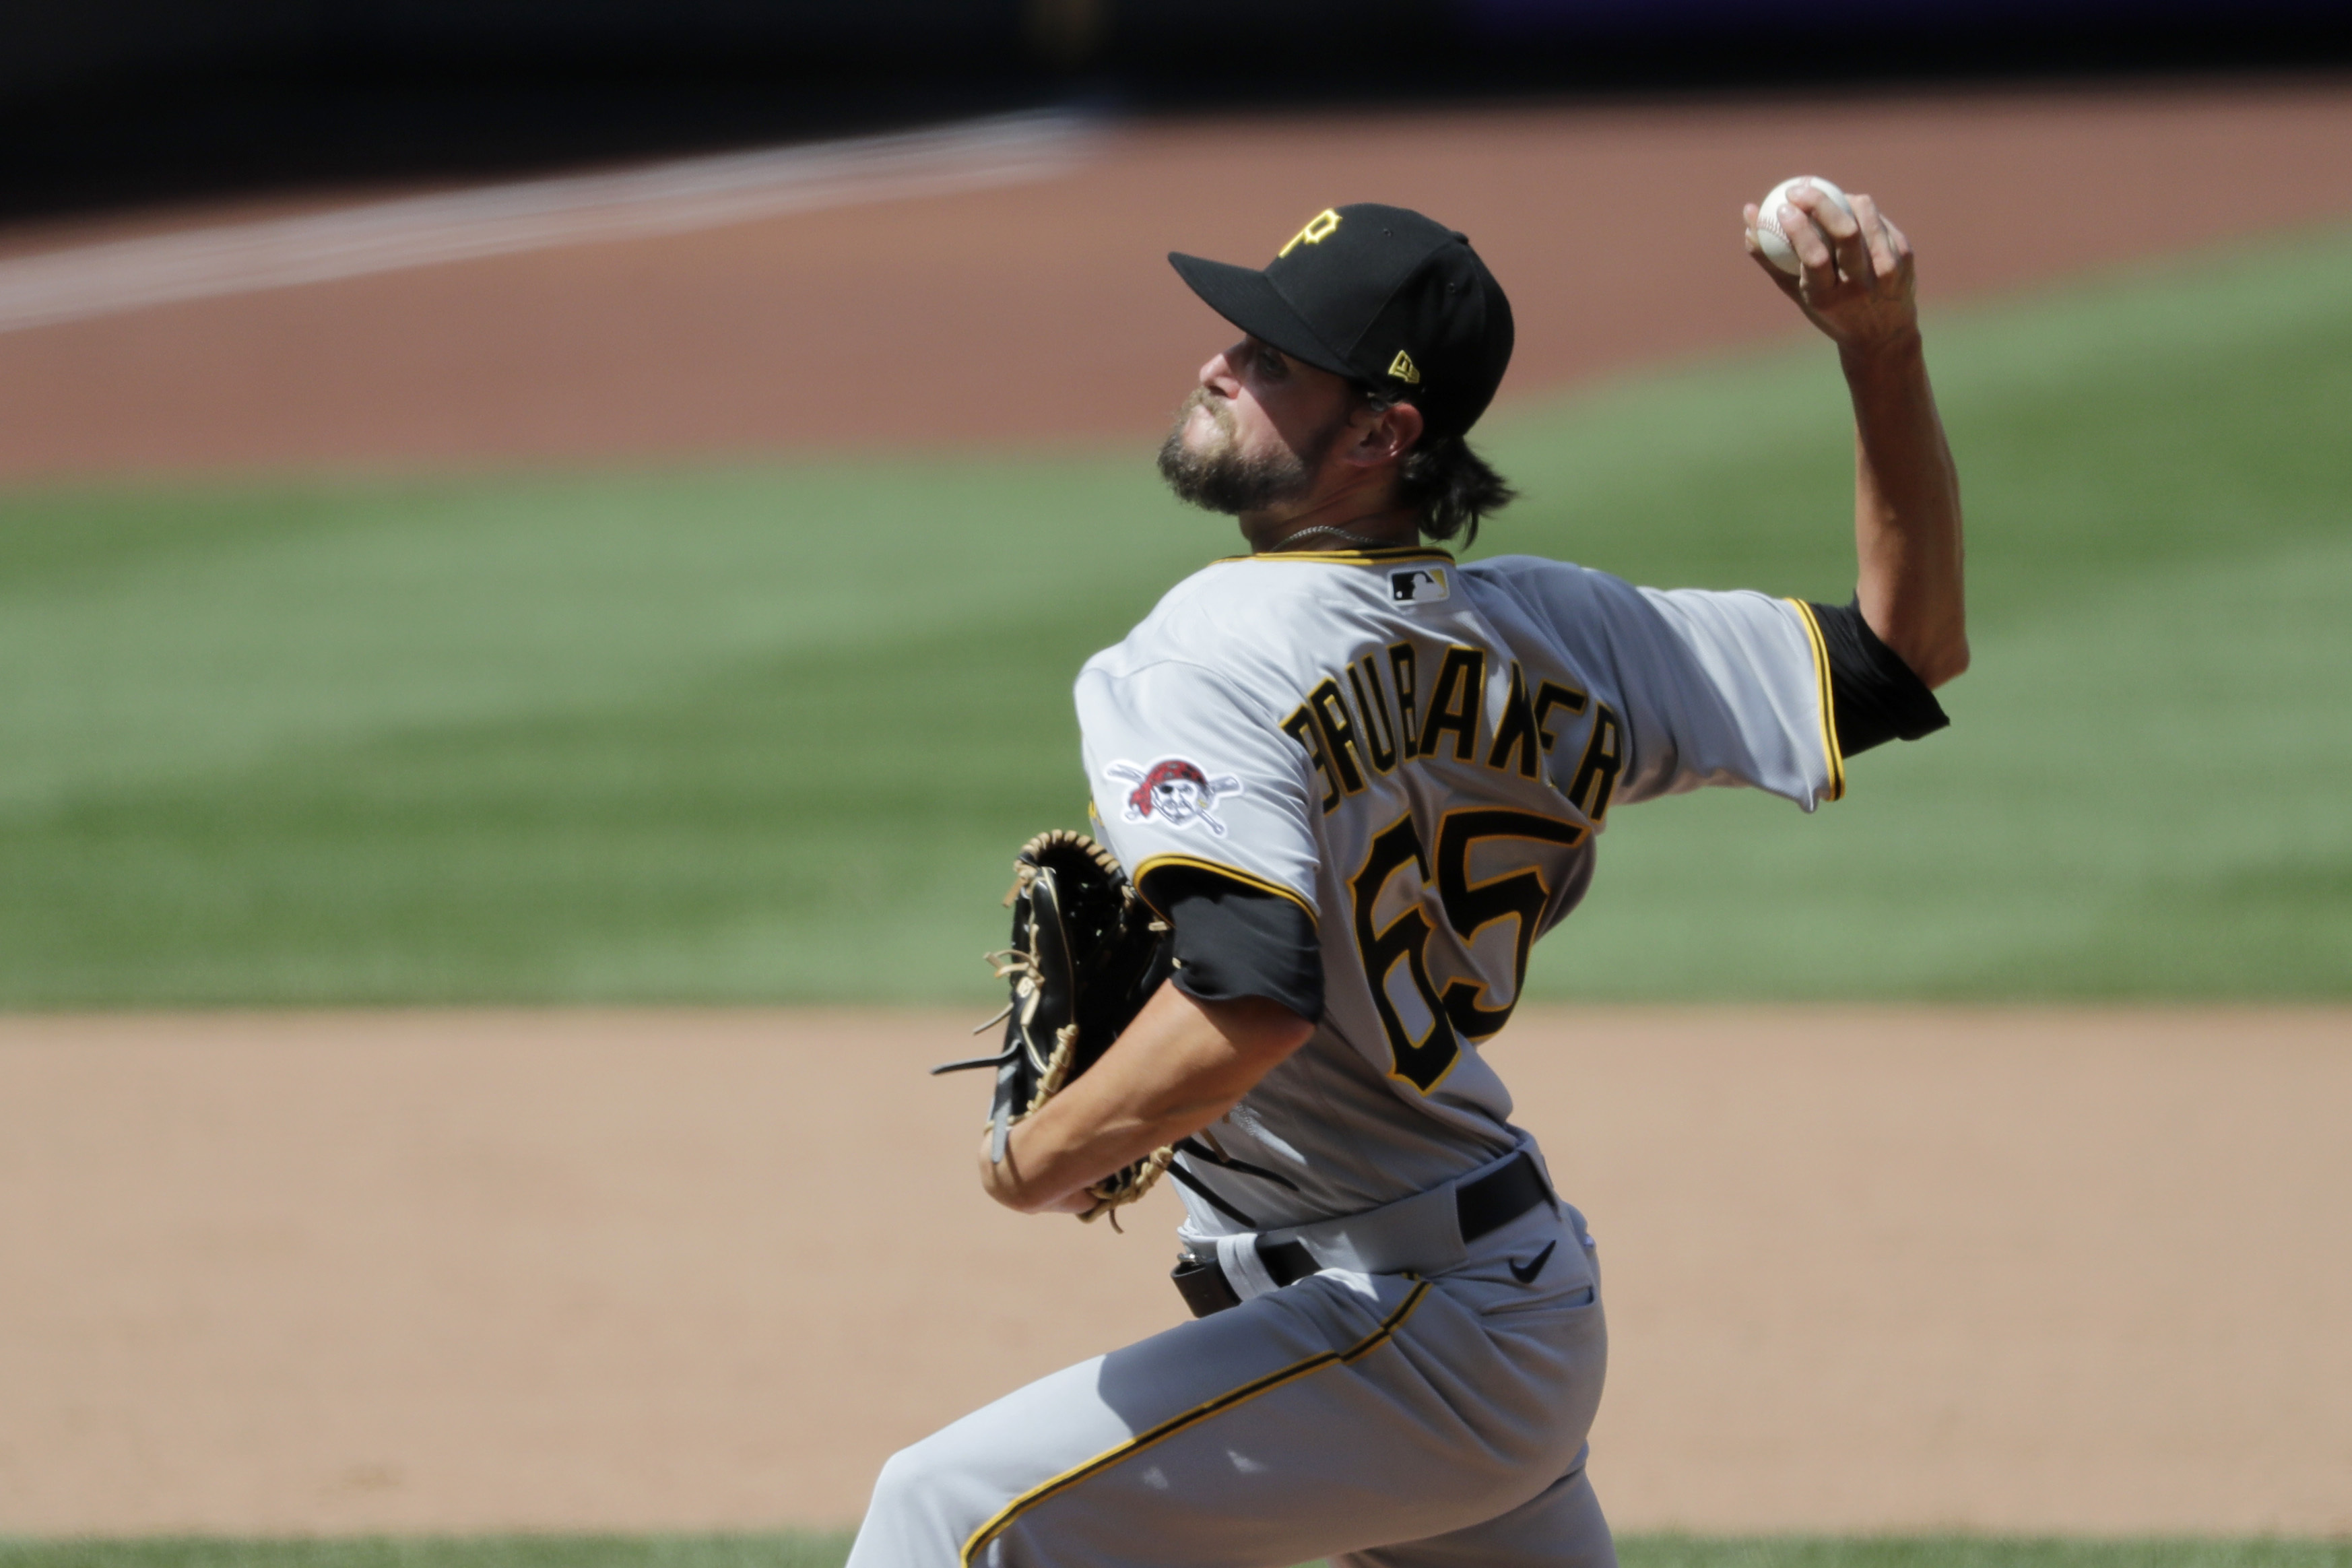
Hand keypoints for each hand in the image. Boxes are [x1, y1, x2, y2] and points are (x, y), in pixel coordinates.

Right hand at [1744, 184, 1917, 357]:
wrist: (1883, 336)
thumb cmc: (1828, 310)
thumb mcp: (1796, 293)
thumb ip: (1769, 258)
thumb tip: (1748, 215)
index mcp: (1828, 299)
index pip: (1814, 256)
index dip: (1797, 227)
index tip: (1783, 206)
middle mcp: (1861, 286)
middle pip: (1845, 232)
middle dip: (1819, 202)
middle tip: (1800, 188)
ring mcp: (1888, 271)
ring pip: (1865, 217)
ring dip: (1842, 199)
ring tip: (1827, 197)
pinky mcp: (1906, 258)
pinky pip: (1879, 220)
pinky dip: (1862, 211)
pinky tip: (1850, 211)